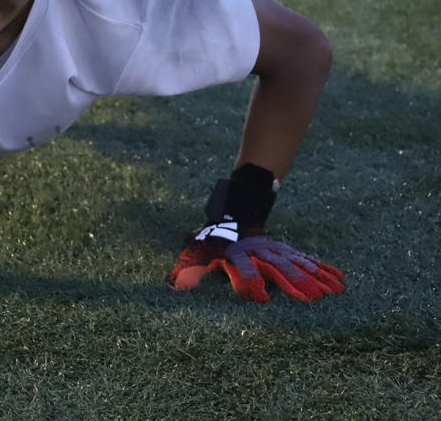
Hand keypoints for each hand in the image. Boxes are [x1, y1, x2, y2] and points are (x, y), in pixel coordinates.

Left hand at [169, 222, 345, 302]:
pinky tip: (341, 281)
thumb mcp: (198, 253)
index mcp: (236, 257)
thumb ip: (190, 270)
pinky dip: (324, 271)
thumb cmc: (213, 242)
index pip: (242, 271)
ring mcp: (277, 251)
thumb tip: (175, 286)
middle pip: (278, 269)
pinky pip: (308, 261)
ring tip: (333, 293)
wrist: (232, 214)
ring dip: (316, 279)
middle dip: (293, 283)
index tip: (260, 300)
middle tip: (311, 299)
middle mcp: (260, 253)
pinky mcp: (288, 251)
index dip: (249, 284)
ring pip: (298, 265)